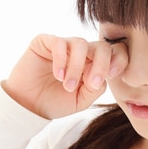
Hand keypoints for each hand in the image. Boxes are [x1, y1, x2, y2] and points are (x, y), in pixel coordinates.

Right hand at [2, 34, 127, 118]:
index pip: (114, 53)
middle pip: (101, 46)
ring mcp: (63, 46)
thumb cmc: (55, 102)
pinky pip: (59, 42)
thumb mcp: (81, 100)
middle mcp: (81, 52)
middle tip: (92, 83)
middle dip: (102, 64)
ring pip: (81, 44)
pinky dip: (62, 60)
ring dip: (77, 67)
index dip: (119, 60)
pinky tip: (58, 75)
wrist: (29, 106)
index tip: (112, 76)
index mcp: (93, 64)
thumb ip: (96, 88)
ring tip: (68, 86)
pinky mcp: (45, 42)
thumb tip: (103, 76)